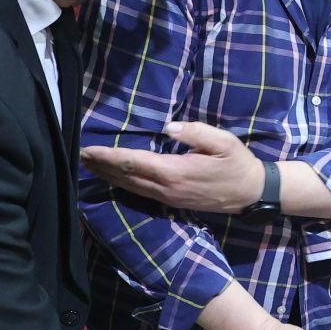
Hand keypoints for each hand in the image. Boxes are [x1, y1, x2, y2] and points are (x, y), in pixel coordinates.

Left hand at [81, 122, 264, 215]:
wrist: (250, 193)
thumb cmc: (238, 163)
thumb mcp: (223, 141)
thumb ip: (194, 132)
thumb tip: (167, 127)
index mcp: (175, 172)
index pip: (134, 163)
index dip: (109, 156)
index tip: (89, 149)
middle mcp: (166, 189)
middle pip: (126, 177)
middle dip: (101, 166)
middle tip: (79, 155)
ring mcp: (168, 198)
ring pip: (130, 187)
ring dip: (108, 176)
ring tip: (90, 165)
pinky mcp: (172, 202)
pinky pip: (140, 193)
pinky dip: (122, 184)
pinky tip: (114, 178)